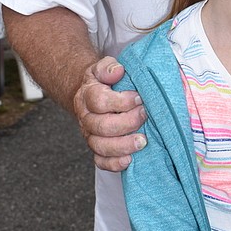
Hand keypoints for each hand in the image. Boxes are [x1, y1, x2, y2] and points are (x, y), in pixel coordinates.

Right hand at [71, 56, 147, 171]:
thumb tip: (118, 72)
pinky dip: (114, 164)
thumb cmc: (103, 82)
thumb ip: (109, 67)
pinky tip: (129, 160)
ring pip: (101, 146)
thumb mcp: (104, 67)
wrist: (91, 96)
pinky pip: (101, 161)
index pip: (99, 101)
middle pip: (102, 126)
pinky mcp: (97, 149)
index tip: (139, 98)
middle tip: (144, 115)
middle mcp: (86, 118)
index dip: (120, 101)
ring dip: (123, 145)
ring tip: (143, 141)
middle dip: (127, 123)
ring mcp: (90, 135)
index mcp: (87, 96)